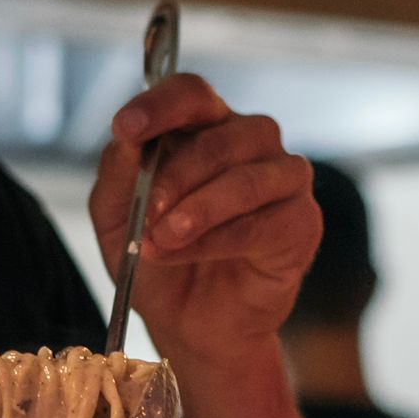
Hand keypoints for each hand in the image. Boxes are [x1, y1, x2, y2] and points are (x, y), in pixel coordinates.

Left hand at [90, 76, 317, 373]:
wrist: (186, 323)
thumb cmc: (156, 260)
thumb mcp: (117, 218)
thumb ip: (119, 175)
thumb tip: (126, 138)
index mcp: (204, 128)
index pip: (191, 94)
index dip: (160, 105)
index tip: (126, 127)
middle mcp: (250, 142)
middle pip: (219, 137)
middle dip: (174, 177)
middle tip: (146, 212)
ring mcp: (283, 179)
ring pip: (245, 178)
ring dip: (196, 210)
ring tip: (160, 241)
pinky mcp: (302, 223)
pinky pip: (263, 223)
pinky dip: (218, 239)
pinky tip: (186, 254)